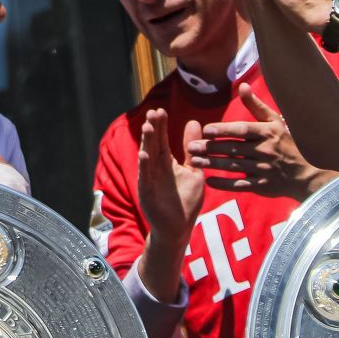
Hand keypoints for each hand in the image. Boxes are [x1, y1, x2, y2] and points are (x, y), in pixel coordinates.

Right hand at [136, 108, 204, 242]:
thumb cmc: (185, 201)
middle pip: (153, 144)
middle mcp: (156, 168)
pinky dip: (144, 165)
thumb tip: (193, 122)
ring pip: (148, 157)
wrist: (178, 227)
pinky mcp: (147, 192)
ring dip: (147, 142)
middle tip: (153, 112)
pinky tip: (145, 154)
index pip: (162, 140)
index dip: (161, 126)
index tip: (160, 110)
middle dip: (153, 129)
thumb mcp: (193, 171)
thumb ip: (190, 150)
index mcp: (166, 162)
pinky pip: (146, 176)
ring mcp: (150, 179)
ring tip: (148, 127)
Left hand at [187, 83, 336, 199]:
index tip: (206, 130)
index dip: (223, 130)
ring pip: (233, 166)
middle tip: (191, 147)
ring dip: (212, 164)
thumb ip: (256, 106)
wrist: (306, 173)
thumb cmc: (287, 143)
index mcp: (267, 133)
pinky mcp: (262, 185)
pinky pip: (240, 184)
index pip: (242, 130)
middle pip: (233, 148)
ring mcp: (263, 169)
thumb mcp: (275, 122)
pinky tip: (209, 180)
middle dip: (211, 148)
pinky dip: (224, 184)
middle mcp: (264, 150)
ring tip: (194, 161)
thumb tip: (242, 86)